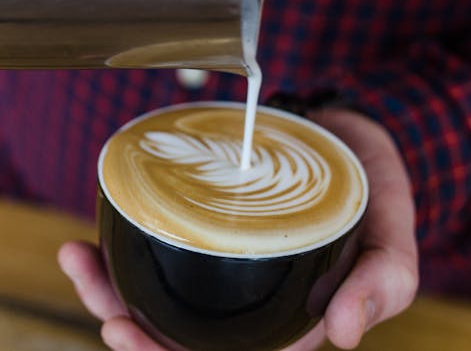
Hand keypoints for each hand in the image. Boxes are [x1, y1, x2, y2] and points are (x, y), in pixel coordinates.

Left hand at [58, 108, 417, 349]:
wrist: (355, 139)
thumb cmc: (376, 199)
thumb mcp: (392, 244)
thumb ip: (381, 285)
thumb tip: (342, 335)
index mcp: (281, 323)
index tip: (124, 334)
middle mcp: (244, 301)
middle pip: (175, 333)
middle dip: (126, 327)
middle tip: (102, 306)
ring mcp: (220, 262)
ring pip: (156, 292)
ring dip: (108, 287)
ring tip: (79, 260)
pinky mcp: (206, 223)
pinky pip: (159, 242)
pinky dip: (122, 243)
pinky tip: (94, 232)